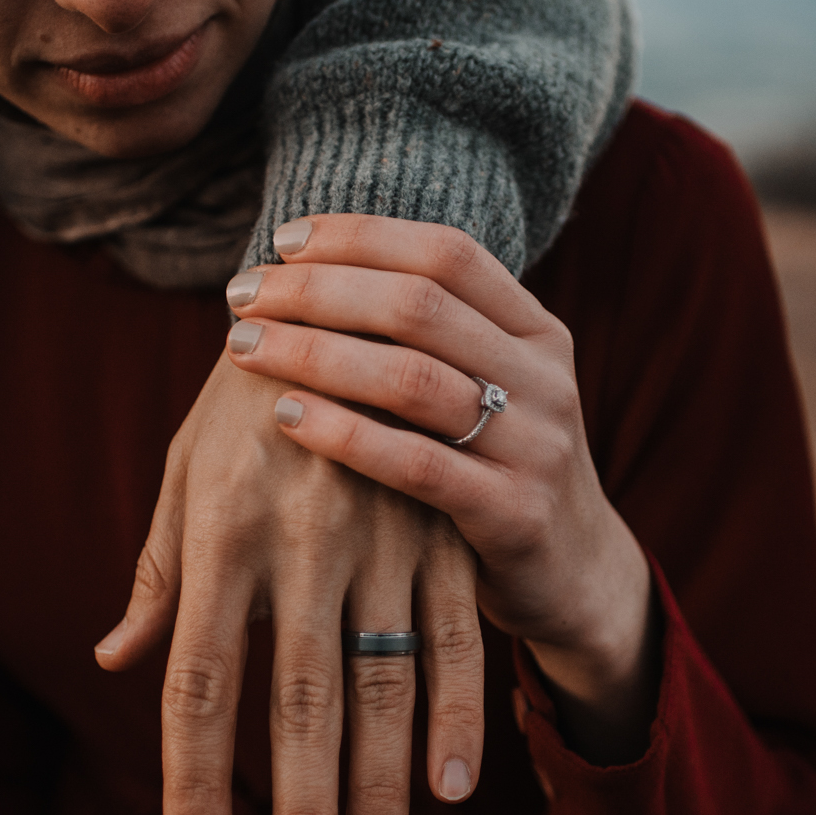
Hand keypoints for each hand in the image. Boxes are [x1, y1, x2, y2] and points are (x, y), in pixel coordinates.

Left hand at [94, 355, 485, 814]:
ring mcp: (380, 532)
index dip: (195, 782)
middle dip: (300, 813)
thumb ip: (159, 573)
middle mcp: (299, 539)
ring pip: (382, 682)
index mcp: (220, 531)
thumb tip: (112, 658)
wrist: (350, 289)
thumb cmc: (244, 399)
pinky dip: (460, 714)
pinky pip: (455, 635)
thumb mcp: (185, 472)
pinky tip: (452, 787)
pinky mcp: (443, 522)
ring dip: (380, 786)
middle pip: (295, 703)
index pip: (197, 684)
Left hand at [222, 216, 658, 764]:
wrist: (572, 577)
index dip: (360, 237)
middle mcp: (544, 377)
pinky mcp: (515, 515)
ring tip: (245, 346)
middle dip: (320, 291)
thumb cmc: (493, 470)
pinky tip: (286, 417)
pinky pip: (418, 466)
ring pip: (414, 379)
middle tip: (243, 296)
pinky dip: (345, 434)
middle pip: (421, 305)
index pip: (447, 253)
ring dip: (316, 353)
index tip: (282, 242)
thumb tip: (305, 272)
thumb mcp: (486, 390)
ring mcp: (536, 446)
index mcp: (536, 330)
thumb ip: (427, 339)